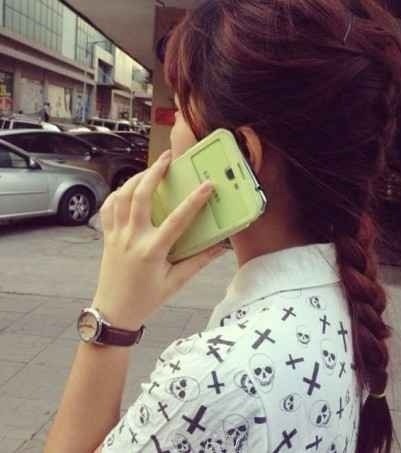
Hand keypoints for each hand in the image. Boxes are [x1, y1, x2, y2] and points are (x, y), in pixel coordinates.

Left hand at [92, 150, 224, 330]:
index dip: (194, 200)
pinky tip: (128, 189)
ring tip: (151, 169)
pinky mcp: (107, 236)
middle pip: (140, 195)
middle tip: (168, 158)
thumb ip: (198, 262)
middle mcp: (132, 238)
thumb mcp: (176, 282)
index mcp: (152, 251)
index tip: (207, 184)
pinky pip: (108, 207)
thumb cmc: (146, 300)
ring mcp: (116, 235)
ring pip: (121, 196)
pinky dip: (117, 193)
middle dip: (154, 172)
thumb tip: (220, 247)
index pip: (176, 220)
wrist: (113, 312)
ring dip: (136, 178)